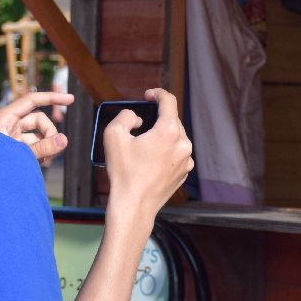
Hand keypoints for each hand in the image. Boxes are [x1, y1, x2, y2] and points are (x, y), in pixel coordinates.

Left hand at [0, 90, 74, 161]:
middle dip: (49, 133)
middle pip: (39, 120)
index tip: (71, 99)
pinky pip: (34, 144)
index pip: (32, 100)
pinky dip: (40, 152)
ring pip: (38, 134)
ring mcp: (12, 135)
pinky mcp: (16, 147)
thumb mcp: (19, 155)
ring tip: (43, 160)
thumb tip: (64, 140)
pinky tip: (39, 162)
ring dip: (45, 145)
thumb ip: (42, 148)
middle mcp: (9, 123)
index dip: (52, 98)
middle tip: (53, 150)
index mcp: (4, 117)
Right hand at [102, 89, 192, 218]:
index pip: (169, 101)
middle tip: (140, 126)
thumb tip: (137, 119)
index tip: (148, 96)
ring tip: (144, 146)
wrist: (134, 206)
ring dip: (162, 136)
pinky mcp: (184, 172)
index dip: (157, 94)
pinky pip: (177, 154)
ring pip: (176, 137)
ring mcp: (186, 160)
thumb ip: (125, 116)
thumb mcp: (113, 135)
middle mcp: (183, 144)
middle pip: (172, 120)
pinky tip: (151, 160)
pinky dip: (166, 151)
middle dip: (157, 118)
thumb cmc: (123, 172)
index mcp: (169, 131)